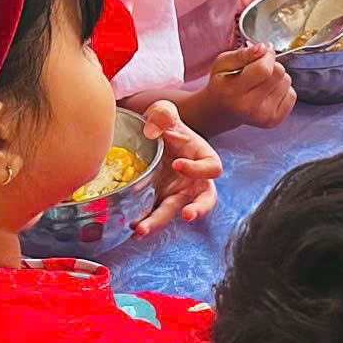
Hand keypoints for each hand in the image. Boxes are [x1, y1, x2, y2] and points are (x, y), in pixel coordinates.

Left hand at [133, 101, 221, 234]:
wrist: (147, 137)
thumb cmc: (163, 124)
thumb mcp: (164, 112)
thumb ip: (162, 115)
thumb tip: (152, 131)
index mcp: (204, 159)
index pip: (212, 168)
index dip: (199, 169)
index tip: (177, 163)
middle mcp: (194, 181)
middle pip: (204, 200)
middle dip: (198, 210)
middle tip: (187, 214)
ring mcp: (176, 194)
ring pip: (173, 212)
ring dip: (159, 222)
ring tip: (142, 230)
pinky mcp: (157, 201)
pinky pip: (153, 215)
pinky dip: (143, 223)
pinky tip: (130, 229)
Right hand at [196, 46, 296, 130]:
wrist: (221, 110)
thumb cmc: (222, 84)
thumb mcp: (222, 63)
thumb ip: (243, 54)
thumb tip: (263, 48)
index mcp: (233, 91)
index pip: (264, 69)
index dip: (268, 56)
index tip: (263, 53)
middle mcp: (250, 107)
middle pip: (279, 73)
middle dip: (272, 65)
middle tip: (258, 69)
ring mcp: (264, 116)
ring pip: (287, 82)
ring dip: (277, 77)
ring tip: (260, 82)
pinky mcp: (274, 120)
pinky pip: (292, 94)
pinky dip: (282, 89)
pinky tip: (267, 92)